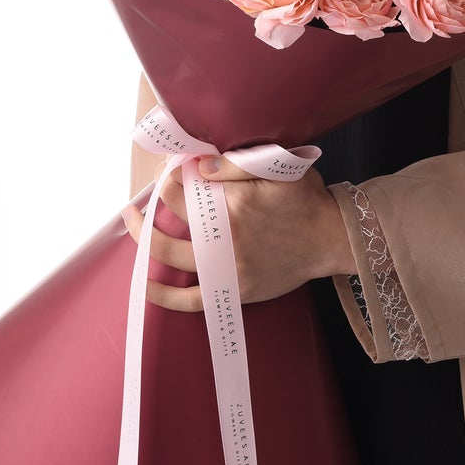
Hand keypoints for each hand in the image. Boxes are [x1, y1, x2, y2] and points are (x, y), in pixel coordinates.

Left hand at [121, 156, 354, 312]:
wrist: (331, 238)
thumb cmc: (306, 199)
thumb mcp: (279, 168)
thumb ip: (237, 163)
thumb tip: (197, 165)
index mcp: (234, 203)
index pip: (184, 186)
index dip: (171, 174)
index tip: (171, 168)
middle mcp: (225, 237)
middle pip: (172, 216)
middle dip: (155, 200)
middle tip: (149, 192)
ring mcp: (227, 267)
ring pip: (171, 254)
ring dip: (145, 237)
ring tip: (134, 222)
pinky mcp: (233, 289)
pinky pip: (190, 300)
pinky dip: (164, 296)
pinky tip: (147, 284)